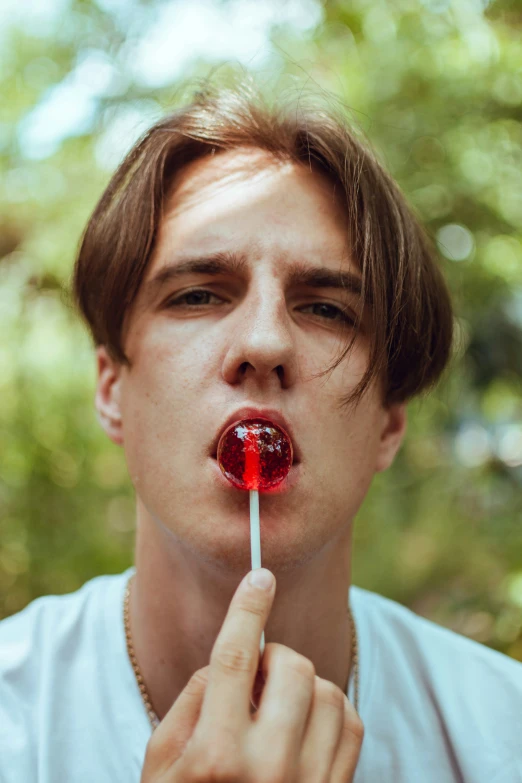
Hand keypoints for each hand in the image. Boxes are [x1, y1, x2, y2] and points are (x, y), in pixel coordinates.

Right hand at [140, 568, 363, 781]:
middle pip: (292, 667)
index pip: (236, 657)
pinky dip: (331, 707)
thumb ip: (194, 701)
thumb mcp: (160, 762)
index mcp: (215, 757)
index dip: (248, 607)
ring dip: (302, 685)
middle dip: (273, 659)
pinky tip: (304, 724)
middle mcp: (269, 770)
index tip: (259, 574)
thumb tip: (232, 660)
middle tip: (255, 681)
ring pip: (329, 690)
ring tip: (275, 710)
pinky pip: (352, 722)